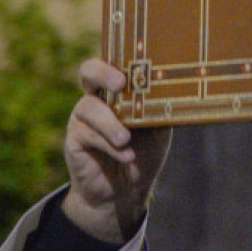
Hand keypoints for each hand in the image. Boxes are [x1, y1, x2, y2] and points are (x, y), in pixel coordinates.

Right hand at [60, 59, 171, 242]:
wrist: (126, 192)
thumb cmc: (144, 152)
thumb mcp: (158, 128)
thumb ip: (160, 107)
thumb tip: (177, 90)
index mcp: (117, 89)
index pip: (112, 61)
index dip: (117, 58)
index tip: (133, 65)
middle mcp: (96, 97)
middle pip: (88, 71)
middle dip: (104, 73)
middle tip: (121, 84)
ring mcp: (82, 117)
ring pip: (89, 107)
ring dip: (110, 123)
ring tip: (125, 139)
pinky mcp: (74, 139)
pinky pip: (88, 134)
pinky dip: (109, 146)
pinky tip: (126, 156)